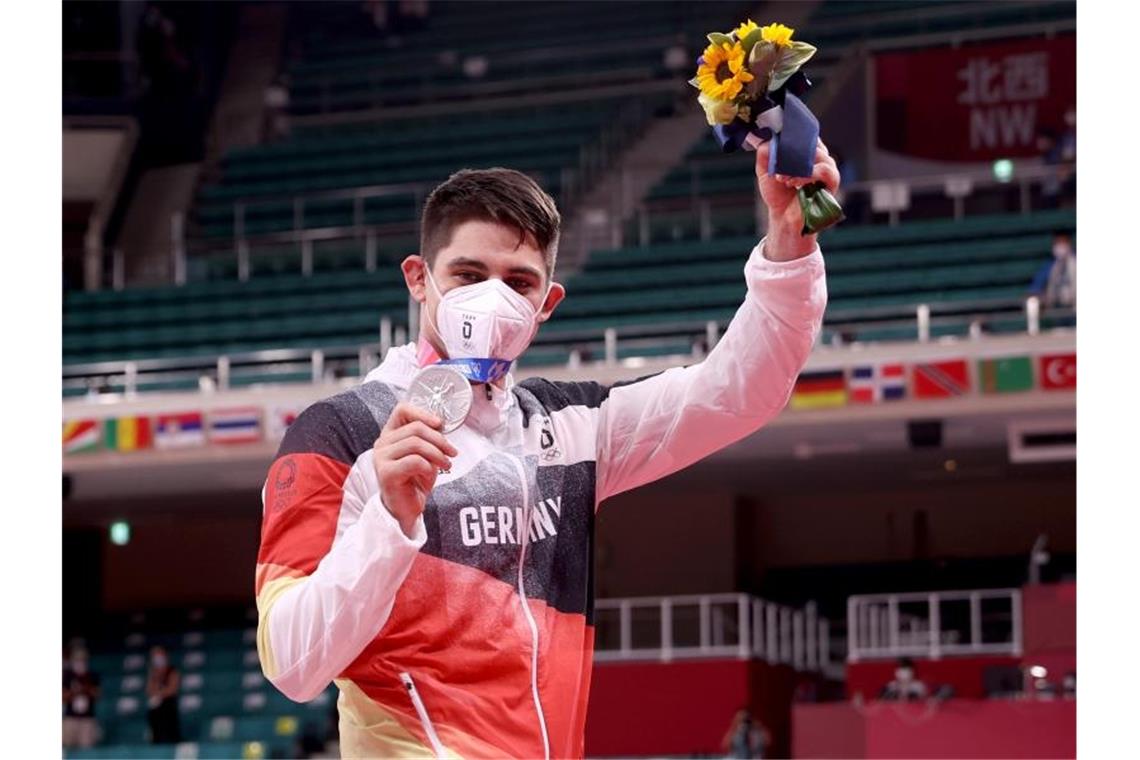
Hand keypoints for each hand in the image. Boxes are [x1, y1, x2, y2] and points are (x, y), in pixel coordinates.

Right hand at [373, 402, 457, 537]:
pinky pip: (415, 461)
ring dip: (437, 454)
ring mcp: (381, 458)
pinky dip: (428, 467)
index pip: (402, 410)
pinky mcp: (386, 473)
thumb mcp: (425, 454)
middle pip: (415, 428)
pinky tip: (429, 476)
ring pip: (416, 443)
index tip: (440, 424)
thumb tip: (440, 424)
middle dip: (439, 439)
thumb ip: (428, 438)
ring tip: (445, 465)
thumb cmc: (415, 481)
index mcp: (390, 434)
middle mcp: (382, 443)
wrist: (406, 509)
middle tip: (452, 452)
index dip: (423, 413)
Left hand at [755, 138, 840, 260]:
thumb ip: (765, 153)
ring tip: (782, 178)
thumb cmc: (778, 192)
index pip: (803, 131)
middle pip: (811, 140)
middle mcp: (819, 155)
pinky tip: (794, 183)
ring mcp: (828, 166)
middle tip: (777, 165)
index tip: (776, 140)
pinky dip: (807, 175)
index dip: (790, 134)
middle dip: (790, 152)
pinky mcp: (833, 181)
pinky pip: (824, 170)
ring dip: (796, 166)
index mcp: (805, 149)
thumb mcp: (765, 170)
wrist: (784, 217)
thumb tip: (770, 140)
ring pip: (817, 154)